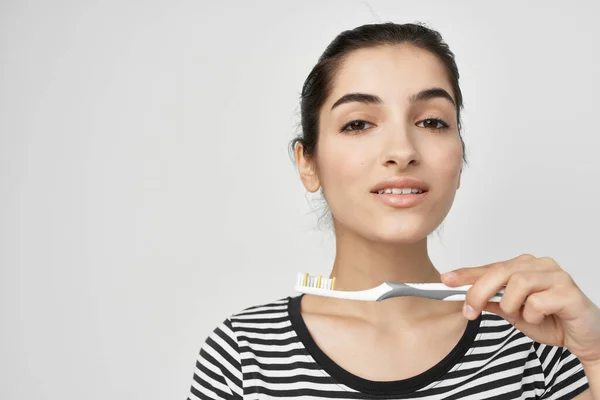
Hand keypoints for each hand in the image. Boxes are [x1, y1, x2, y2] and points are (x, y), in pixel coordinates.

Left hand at [441, 254, 599, 364]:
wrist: (584, 338)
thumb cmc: (551, 320)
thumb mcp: (514, 314)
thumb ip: (494, 303)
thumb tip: (467, 298)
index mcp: (524, 266)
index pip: (490, 267)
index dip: (466, 273)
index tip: (445, 279)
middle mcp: (539, 265)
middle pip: (500, 272)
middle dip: (479, 293)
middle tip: (470, 311)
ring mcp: (555, 275)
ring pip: (517, 284)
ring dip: (512, 306)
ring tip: (522, 316)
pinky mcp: (568, 291)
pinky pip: (536, 302)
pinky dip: (532, 315)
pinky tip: (542, 318)